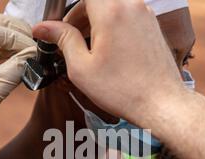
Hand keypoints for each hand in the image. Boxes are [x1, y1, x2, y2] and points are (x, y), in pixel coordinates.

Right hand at [32, 0, 187, 126]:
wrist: (161, 103)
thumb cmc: (123, 90)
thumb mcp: (81, 67)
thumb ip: (62, 40)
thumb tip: (43, 27)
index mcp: (111, 11)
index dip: (70, 11)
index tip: (63, 28)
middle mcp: (131, 5)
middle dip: (82, 15)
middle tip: (73, 39)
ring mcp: (146, 14)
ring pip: (113, 6)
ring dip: (97, 20)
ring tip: (91, 49)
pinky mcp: (153, 26)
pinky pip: (128, 15)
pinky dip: (114, 25)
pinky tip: (110, 51)